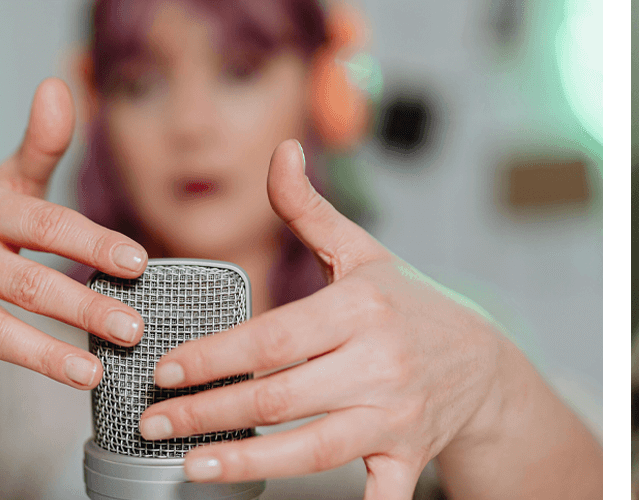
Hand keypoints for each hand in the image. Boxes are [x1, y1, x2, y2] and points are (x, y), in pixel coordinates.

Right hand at [0, 78, 150, 437]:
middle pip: (24, 282)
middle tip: (135, 328)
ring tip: (92, 374)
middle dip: (81, 305)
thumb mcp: (9, 185)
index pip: (44, 224)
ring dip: (41, 355)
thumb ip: (41, 145)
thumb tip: (59, 84)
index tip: (141, 262)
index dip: (92, 242)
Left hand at [133, 140, 511, 498]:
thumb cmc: (411, 306)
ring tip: (195, 465)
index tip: (165, 368)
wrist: (485, 363)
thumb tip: (280, 152)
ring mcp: (396, 415)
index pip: (272, 338)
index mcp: (361, 309)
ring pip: (313, 448)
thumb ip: (308, 209)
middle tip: (154, 421)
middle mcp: (380, 363)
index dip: (213, 357)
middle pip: (280, 396)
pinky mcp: (409, 456)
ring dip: (249, 461)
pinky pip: (381, 493)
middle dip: (208, 411)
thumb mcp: (364, 253)